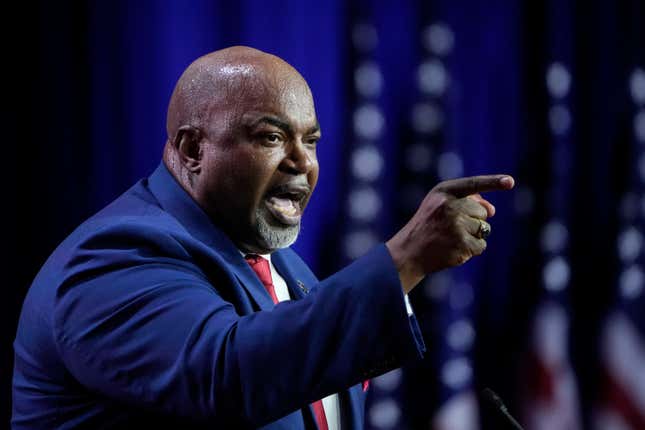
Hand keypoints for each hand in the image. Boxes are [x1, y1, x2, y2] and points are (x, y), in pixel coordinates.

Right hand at [386, 175, 513, 292]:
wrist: (409, 252)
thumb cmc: (427, 226)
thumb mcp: (439, 206)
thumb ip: (465, 201)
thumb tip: (492, 209)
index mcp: (444, 191)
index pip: (474, 184)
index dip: (494, 182)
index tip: (510, 182)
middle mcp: (450, 205)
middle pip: (483, 212)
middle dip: (473, 221)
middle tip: (450, 228)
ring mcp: (456, 225)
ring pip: (484, 229)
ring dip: (472, 236)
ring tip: (450, 239)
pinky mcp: (462, 243)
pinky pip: (481, 245)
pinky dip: (472, 249)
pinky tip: (454, 249)